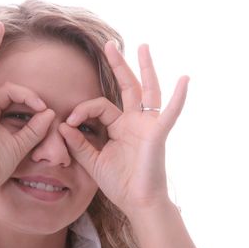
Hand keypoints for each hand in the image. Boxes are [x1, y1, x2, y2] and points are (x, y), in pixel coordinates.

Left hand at [59, 42, 187, 215]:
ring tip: (142, 46)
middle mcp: (134, 122)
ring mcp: (148, 126)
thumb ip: (79, 143)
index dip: (82, 109)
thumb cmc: (120, 183)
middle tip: (109, 45)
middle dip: (118, 65)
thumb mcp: (93, 161)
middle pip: (127, 87)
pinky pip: (170, 113)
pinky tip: (185, 79)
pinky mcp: (158, 134)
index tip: (68, 122)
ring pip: (147, 91)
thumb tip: (63, 125)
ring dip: (145, 68)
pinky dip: (178, 97)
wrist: (137, 203)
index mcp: (119, 127)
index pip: (99, 106)